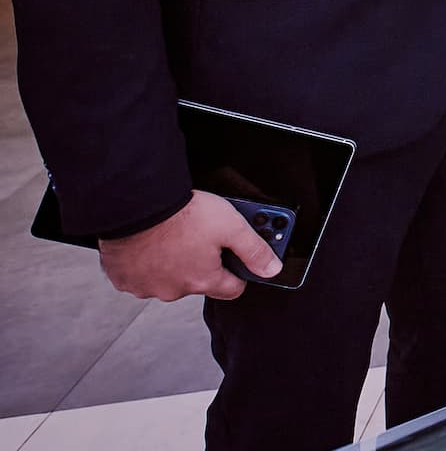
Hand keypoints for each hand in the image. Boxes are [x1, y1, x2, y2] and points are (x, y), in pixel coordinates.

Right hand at [97, 189, 281, 301]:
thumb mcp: (232, 226)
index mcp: (203, 280)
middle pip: (198, 281)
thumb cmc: (182, 215)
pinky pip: (140, 274)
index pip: (232, 289)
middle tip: (199, 236)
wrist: (135, 206)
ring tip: (173, 235)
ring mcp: (146, 286)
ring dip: (172, 262)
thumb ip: (255, 250)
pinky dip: (146, 261)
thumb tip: (272, 269)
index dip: (238, 272)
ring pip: (167, 278)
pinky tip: (150, 241)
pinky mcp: (123, 278)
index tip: (235, 259)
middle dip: (201, 262)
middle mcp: (174, 290)